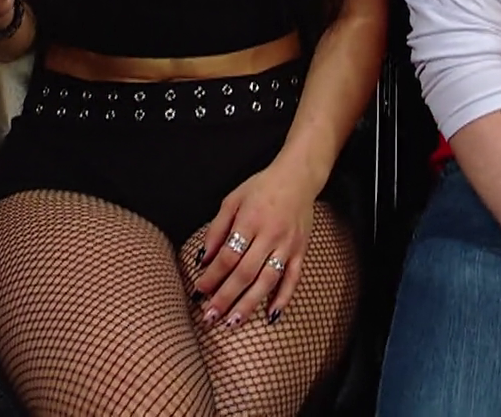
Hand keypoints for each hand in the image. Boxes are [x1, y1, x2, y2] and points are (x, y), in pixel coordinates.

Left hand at [193, 158, 318, 327]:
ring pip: (267, 280)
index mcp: (250, 220)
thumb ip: (217, 229)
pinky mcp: (300, 251)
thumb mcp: (232, 200)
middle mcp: (270, 235)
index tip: (199, 291)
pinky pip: (292, 278)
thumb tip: (203, 259)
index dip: (212, 276)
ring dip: (250, 303)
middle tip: (210, 316)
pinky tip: (271, 315)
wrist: (298, 178)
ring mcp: (287, 245)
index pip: (228, 255)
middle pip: (245, 273)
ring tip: (233, 322)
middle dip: (226, 297)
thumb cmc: (261, 188)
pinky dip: (283, 298)